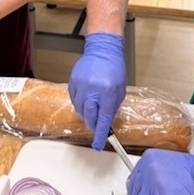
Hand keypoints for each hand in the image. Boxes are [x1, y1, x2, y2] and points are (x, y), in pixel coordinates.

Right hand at [68, 32, 125, 150]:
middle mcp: (93, 89)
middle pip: (89, 117)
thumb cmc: (114, 68)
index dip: (100, 135)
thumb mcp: (120, 90)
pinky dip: (80, 103)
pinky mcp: (73, 81)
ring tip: (93, 106)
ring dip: (87, 114)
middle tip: (96, 126)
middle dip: (93, 125)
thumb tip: (105, 123)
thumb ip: (112, 107)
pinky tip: (86, 98)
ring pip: (80, 110)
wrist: (103, 50)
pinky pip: (74, 100)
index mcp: (107, 92)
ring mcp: (81, 85)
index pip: (103, 119)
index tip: (98, 145)